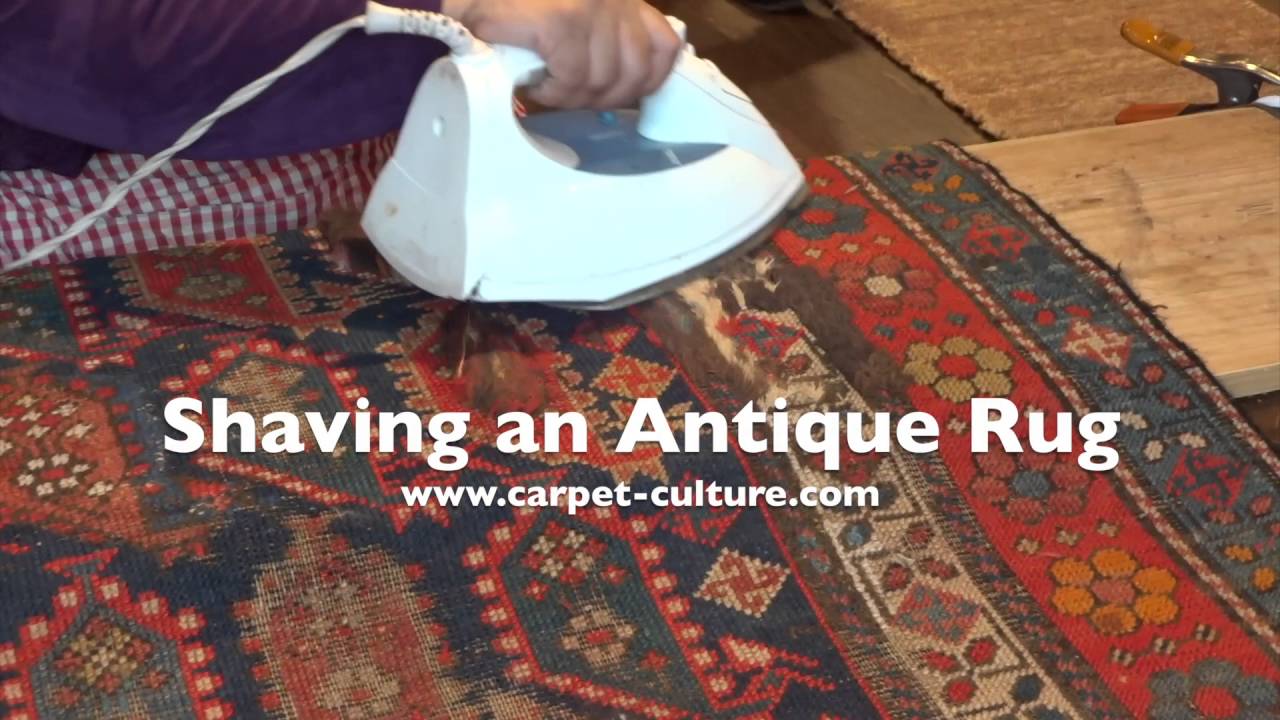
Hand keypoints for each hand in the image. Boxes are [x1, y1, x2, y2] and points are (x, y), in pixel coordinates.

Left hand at [441, 0, 682, 108]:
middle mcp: (598, 11)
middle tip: (558, 93)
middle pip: (601, 79)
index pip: (571, 78)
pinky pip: (663, 47)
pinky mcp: (639, 6)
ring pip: (635, 71)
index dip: (554, 94)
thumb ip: (482, 38)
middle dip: (578, 96)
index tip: (536, 89)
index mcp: (559, 16)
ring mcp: (623, 7)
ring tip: (589, 91)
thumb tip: (495, 71)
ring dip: (613, 92)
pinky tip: (632, 83)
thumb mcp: (477, 9)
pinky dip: (653, 71)